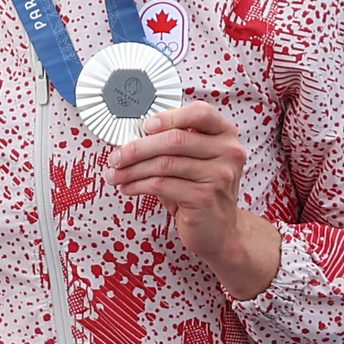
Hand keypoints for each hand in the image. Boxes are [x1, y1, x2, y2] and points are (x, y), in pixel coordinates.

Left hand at [108, 100, 281, 300]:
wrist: (219, 230)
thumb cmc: (200, 191)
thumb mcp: (192, 161)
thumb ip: (171, 145)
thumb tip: (131, 137)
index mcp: (225, 135)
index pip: (200, 113)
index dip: (169, 116)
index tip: (144, 126)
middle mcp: (228, 152)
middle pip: (175, 140)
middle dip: (137, 148)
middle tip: (115, 157)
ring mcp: (219, 175)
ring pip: (164, 164)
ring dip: (131, 170)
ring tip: (115, 175)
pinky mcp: (205, 197)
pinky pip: (161, 185)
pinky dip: (137, 186)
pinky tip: (128, 188)